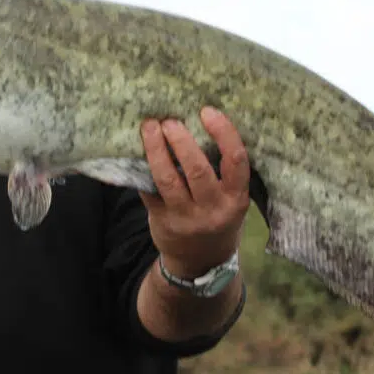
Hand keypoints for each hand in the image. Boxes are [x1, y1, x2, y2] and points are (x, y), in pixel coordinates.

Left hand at [138, 106, 249, 277]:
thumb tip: (200, 123)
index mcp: (236, 199)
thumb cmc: (218, 218)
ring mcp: (186, 217)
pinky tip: (137, 150)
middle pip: (197, 169)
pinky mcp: (163, 221)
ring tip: (150, 127)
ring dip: (156, 150)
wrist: (200, 262)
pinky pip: (149, 190)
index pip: (236, 160)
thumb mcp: (232, 199)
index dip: (223, 132)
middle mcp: (213, 209)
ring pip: (168, 179)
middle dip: (181, 140)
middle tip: (170, 120)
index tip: (207, 111)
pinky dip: (142, 168)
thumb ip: (223, 172)